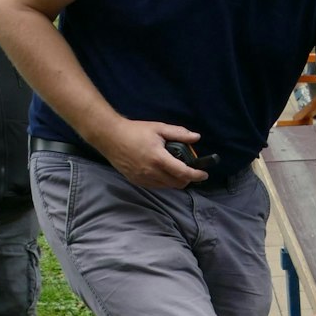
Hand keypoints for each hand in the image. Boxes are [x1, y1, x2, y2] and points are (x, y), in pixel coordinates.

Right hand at [94, 119, 208, 188]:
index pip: (183, 172)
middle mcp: (151, 172)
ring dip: (176, 181)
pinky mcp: (136, 181)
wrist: (110, 137)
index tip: (204, 174)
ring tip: (177, 170)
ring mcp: (143, 178)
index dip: (196, 175)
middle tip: (191, 170)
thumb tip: (196, 137)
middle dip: (187, 179)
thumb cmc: (135, 131)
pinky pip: (156, 186)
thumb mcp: (159, 128)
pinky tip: (164, 172)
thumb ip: (179, 133)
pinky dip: (164, 182)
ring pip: (167, 186)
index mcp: (158, 158)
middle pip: (177, 183)